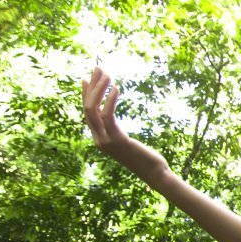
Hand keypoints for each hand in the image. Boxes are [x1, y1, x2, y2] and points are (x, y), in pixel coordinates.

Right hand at [81, 67, 168, 182]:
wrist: (154, 173)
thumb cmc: (145, 158)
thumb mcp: (126, 141)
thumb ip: (117, 131)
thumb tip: (112, 119)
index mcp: (99, 139)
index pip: (87, 113)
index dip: (86, 94)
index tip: (87, 78)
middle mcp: (98, 140)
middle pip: (87, 108)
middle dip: (92, 86)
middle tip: (98, 68)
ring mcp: (105, 141)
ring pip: (93, 110)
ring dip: (99, 89)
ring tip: (107, 74)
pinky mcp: (116, 140)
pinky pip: (108, 115)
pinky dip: (110, 100)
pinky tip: (116, 88)